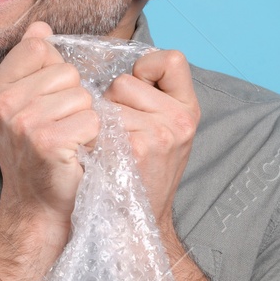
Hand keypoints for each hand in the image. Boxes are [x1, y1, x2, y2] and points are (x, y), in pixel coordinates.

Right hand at [0, 21, 100, 242]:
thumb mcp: (25, 104)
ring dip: (85, 120)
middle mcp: (3, 102)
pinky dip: (93, 138)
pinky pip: (92, 120)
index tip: (48, 102)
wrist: (37, 208)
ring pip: (83, 96)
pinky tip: (77, 153)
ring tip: (69, 142)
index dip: (56, 73)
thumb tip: (41, 27)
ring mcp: (23, 122)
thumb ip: (31, 63)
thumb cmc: (37, 155)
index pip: (39, 48)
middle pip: (66, 72)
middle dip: (74, 99)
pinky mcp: (47, 142)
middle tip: (60, 128)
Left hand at [102, 48, 199, 235]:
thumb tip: (123, 64)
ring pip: (106, 103)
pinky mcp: (134, 149)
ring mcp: (158, 134)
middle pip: (123, 82)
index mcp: (189, 111)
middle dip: (112, 103)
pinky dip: (90, 138)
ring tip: (111, 148)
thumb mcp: (166, 133)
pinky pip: (96, 123)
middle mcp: (179, 120)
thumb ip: (155, 98)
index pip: (172, 59)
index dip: (148, 69)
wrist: (136, 221)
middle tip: (120, 135)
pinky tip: (100, 157)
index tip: (139, 91)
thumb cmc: (144, 174)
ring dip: (99, 123)